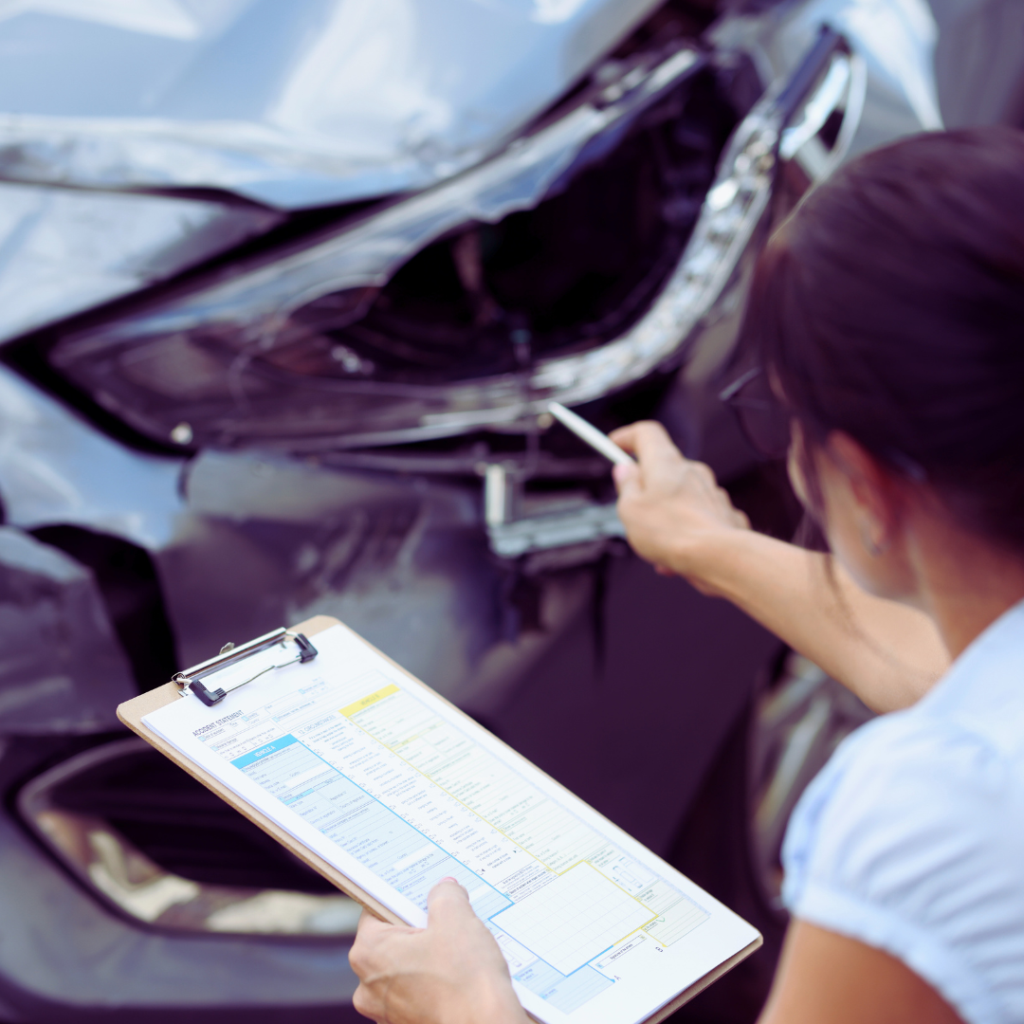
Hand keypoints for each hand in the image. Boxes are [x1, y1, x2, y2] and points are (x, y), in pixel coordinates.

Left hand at [349, 879, 526, 1023]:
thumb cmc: (464, 981)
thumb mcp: (456, 917)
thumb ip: (445, 894)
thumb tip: (444, 890)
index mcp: (368, 952)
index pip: (377, 909)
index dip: (405, 897)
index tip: (426, 892)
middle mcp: (369, 986)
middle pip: (394, 939)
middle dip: (422, 927)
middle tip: (450, 918)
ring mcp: (388, 1011)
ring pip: (409, 967)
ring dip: (432, 955)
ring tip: (462, 949)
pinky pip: (421, 991)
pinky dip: (438, 982)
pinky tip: (463, 975)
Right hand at [610, 421, 749, 589]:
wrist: (718, 557)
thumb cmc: (673, 533)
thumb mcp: (630, 510)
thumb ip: (626, 487)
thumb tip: (626, 472)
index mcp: (665, 463)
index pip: (646, 433)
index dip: (627, 437)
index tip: (615, 445)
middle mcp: (692, 471)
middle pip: (663, 468)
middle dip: (646, 487)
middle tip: (631, 508)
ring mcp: (711, 492)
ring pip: (681, 497)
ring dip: (665, 515)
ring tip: (655, 543)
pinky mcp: (724, 515)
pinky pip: (698, 518)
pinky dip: (685, 532)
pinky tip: (675, 558)